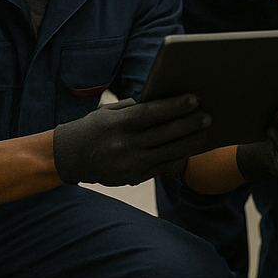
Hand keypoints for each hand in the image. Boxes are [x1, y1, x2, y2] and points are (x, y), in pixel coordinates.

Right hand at [53, 96, 210, 186]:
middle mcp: (124, 145)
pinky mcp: (134, 177)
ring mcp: (130, 164)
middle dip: (189, 125)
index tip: (193, 99)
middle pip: (164, 134)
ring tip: (204, 133)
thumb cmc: (92, 128)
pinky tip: (189, 150)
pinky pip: (162, 168)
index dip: (174, 106)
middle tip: (207, 117)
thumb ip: (132, 108)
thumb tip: (161, 102)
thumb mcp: (107, 112)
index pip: (151, 114)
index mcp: (118, 124)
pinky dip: (178, 158)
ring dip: (189, 143)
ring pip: (168, 153)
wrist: (70, 158)